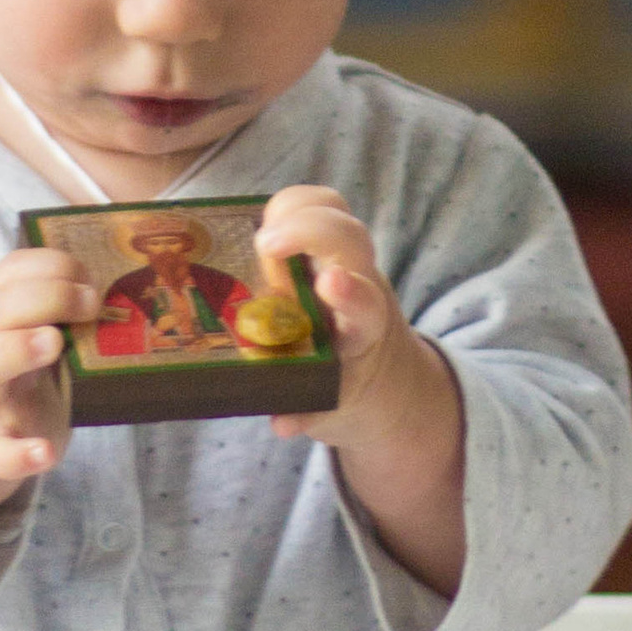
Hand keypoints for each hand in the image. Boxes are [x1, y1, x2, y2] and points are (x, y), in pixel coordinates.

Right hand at [0, 245, 95, 526]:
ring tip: (54, 343)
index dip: (52, 266)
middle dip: (46, 298)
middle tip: (91, 305)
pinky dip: (17, 453)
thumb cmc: (27, 365)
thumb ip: (64, 302)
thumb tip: (125, 287)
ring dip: (19, 348)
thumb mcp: (34, 325)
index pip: (11, 271)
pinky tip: (43, 452)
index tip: (90, 278)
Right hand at [254, 187, 416, 437]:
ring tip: (257, 233)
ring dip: (295, 209)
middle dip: (312, 231)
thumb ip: (307, 411)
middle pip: (349, 237)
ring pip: (332, 209)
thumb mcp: (331, 407)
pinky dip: (284, 208)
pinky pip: (310, 208)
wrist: (382, 372)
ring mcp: (341, 257)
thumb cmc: (346, 387)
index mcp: (363, 329)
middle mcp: (357, 283)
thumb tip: (281, 422)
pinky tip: (249, 224)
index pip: (365, 304)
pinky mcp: (322, 245)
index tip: (331, 284)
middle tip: (266, 246)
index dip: (351, 292)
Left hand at [256, 184, 465, 597]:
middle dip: (316, 233)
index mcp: (327, 257)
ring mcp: (359, 336)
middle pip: (351, 239)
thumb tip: (160, 262)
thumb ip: (252, 274)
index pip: (324, 208)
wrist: (377, 391)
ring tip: (333, 288)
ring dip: (352, 298)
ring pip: (368, 303)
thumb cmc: (315, 327)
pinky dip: (307, 410)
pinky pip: (333, 395)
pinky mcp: (349, 387)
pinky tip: (286, 422)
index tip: (264, 225)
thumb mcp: (293, 289)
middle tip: (272, 244)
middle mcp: (354, 287)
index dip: (300, 209)